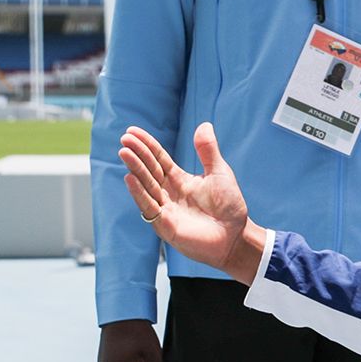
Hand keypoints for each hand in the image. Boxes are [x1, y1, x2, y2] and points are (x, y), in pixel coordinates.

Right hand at [119, 123, 263, 283]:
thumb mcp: (219, 173)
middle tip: (125, 139)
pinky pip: (149, 207)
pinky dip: (139, 193)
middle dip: (137, 154)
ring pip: (146, 186)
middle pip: (149, 170)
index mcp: (179, 179)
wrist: (236, 236)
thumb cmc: (229, 207)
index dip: (146, 145)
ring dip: (135, 169)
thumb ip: (208, 151)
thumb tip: (204, 124)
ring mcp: (165, 209)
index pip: (158, 159)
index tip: (132, 131)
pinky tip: (130, 178)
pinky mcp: (165, 225)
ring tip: (124, 153)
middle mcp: (168, 193)